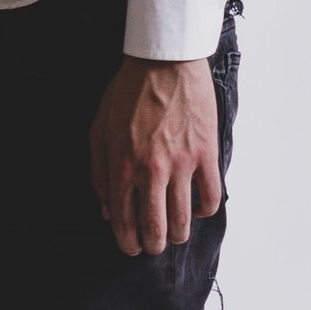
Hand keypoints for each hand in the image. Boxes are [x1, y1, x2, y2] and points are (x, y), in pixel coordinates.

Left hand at [88, 56, 222, 259]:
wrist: (163, 61)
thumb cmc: (128, 92)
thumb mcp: (99, 130)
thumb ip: (99, 173)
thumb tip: (107, 209)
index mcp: (122, 166)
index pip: (123, 221)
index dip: (127, 242)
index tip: (131, 248)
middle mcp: (151, 171)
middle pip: (155, 227)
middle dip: (153, 245)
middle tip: (154, 245)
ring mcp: (181, 164)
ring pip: (184, 219)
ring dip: (179, 233)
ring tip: (176, 233)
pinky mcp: (206, 154)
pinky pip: (211, 196)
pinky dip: (205, 210)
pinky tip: (198, 208)